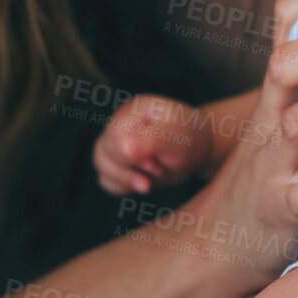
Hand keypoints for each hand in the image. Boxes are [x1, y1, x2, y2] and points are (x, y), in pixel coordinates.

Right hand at [93, 94, 214, 194]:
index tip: (155, 165)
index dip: (130, 157)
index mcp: (133, 111)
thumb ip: (152, 141)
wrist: (197, 150)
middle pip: (104, 152)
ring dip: (124, 179)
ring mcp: (116, 141)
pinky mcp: (117, 160)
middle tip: (157, 169)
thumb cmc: (189, 140)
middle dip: (130, 169)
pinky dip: (121, 186)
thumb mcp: (176, 139)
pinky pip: (105, 178)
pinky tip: (142, 182)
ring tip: (148, 182)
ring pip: (101, 164)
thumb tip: (125, 147)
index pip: (114, 137)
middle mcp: (119, 123)